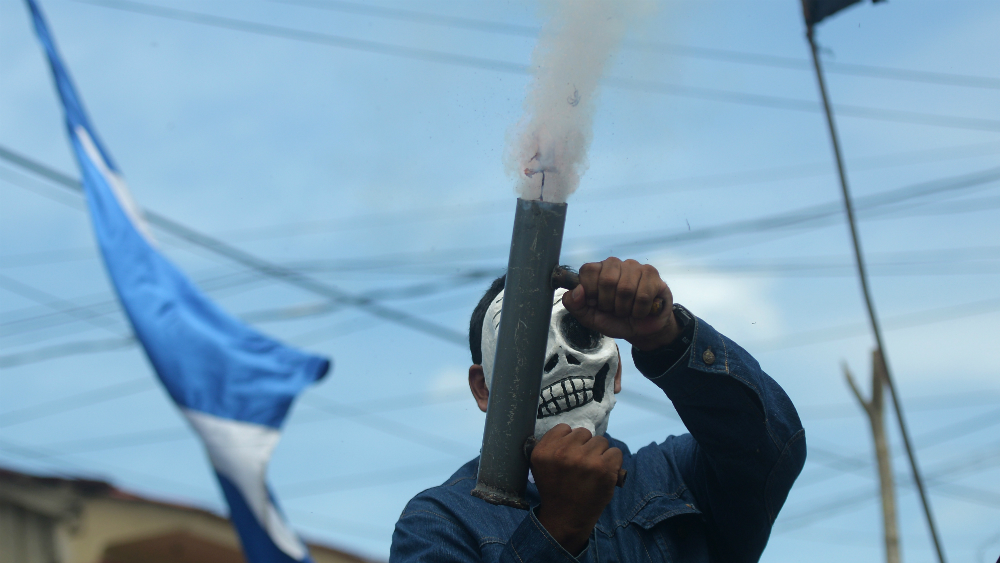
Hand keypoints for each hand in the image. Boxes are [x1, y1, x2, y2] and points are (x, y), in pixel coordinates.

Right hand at [532, 424, 622, 554]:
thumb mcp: (540, 466)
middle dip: (584, 447)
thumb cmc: (556, 491)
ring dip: (599, 454)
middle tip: (581, 466)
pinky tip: (604, 474)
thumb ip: (552, 447)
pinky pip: (616, 452)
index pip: (563, 428)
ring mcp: (584, 459)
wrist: (566, 519)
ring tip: (593, 471)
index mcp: (543, 451)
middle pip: (583, 432)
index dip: (569, 441)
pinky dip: (613, 463)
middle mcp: (562, 452)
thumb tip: (572, 432)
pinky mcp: (603, 468)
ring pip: (601, 441)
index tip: (569, 455)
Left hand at [562, 257, 680, 350]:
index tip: (595, 304)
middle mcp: (615, 264)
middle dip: (608, 304)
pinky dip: (640, 311)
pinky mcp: (653, 275)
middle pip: (607, 280)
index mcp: (597, 270)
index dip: (591, 292)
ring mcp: (635, 267)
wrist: (640, 330)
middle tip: (613, 309)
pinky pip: (643, 295)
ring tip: (627, 310)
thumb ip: (575, 305)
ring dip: (625, 309)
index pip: (588, 270)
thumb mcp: (589, 318)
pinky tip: (640, 310)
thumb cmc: (614, 320)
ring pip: (626, 289)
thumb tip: (576, 290)